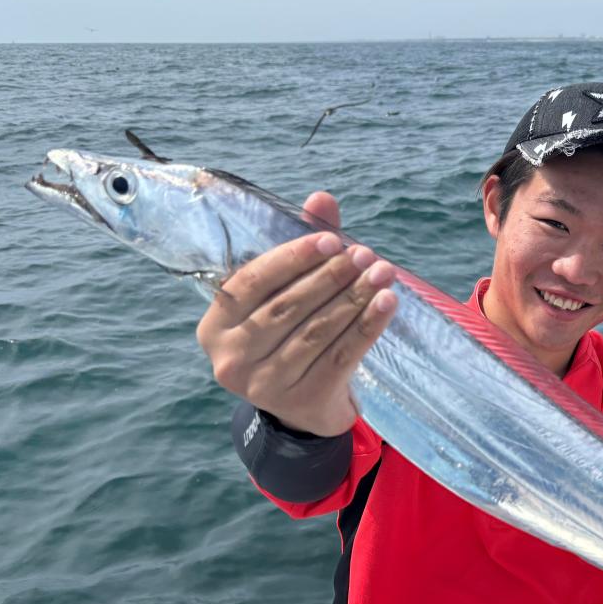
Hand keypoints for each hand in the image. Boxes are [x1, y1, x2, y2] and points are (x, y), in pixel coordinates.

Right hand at [195, 192, 397, 435]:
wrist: (307, 405)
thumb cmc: (291, 334)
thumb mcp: (288, 291)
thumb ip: (302, 246)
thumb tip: (322, 199)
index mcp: (215, 324)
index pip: (252, 282)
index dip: (293, 258)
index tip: (332, 239)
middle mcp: (230, 358)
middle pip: (287, 307)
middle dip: (331, 277)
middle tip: (366, 254)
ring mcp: (264, 386)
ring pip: (316, 331)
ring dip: (354, 298)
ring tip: (383, 273)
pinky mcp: (302, 401)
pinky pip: (341, 356)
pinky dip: (367, 326)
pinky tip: (387, 303)